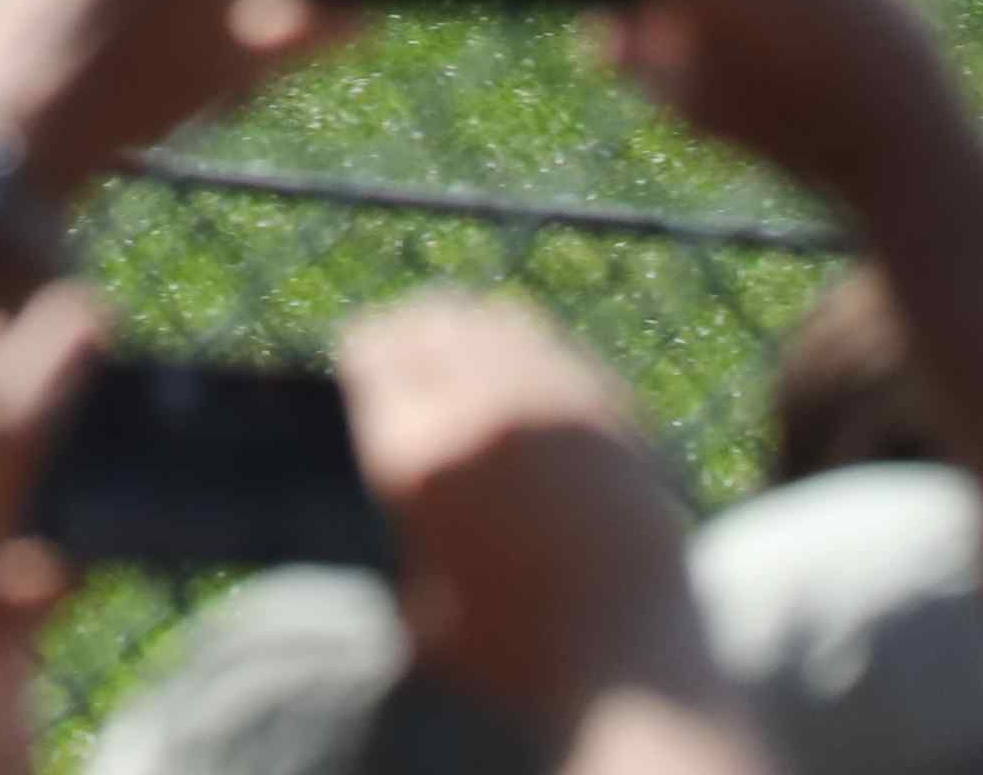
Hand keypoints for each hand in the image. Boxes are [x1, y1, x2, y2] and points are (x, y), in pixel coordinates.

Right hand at [338, 292, 720, 728]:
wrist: (629, 662)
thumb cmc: (513, 657)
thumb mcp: (417, 606)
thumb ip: (400, 531)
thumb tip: (395, 490)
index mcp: (421, 458)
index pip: (372, 356)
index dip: (358, 351)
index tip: (354, 355)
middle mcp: (484, 411)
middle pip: (428, 324)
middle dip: (405, 330)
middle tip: (396, 342)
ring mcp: (554, 401)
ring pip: (494, 320)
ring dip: (465, 327)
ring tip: (455, 342)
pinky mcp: (610, 407)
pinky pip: (553, 346)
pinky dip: (524, 347)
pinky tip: (518, 369)